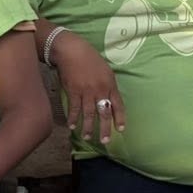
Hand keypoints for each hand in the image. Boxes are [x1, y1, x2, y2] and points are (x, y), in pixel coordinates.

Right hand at [49, 29, 124, 144]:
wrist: (72, 50)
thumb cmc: (89, 58)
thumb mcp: (105, 70)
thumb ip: (108, 85)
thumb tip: (109, 98)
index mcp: (110, 84)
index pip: (118, 105)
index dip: (119, 118)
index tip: (120, 130)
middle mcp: (100, 90)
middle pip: (104, 113)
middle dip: (105, 128)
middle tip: (105, 141)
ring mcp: (86, 91)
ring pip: (89, 114)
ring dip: (88, 127)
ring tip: (87, 137)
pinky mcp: (73, 91)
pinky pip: (74, 109)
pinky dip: (73, 118)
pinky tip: (72, 126)